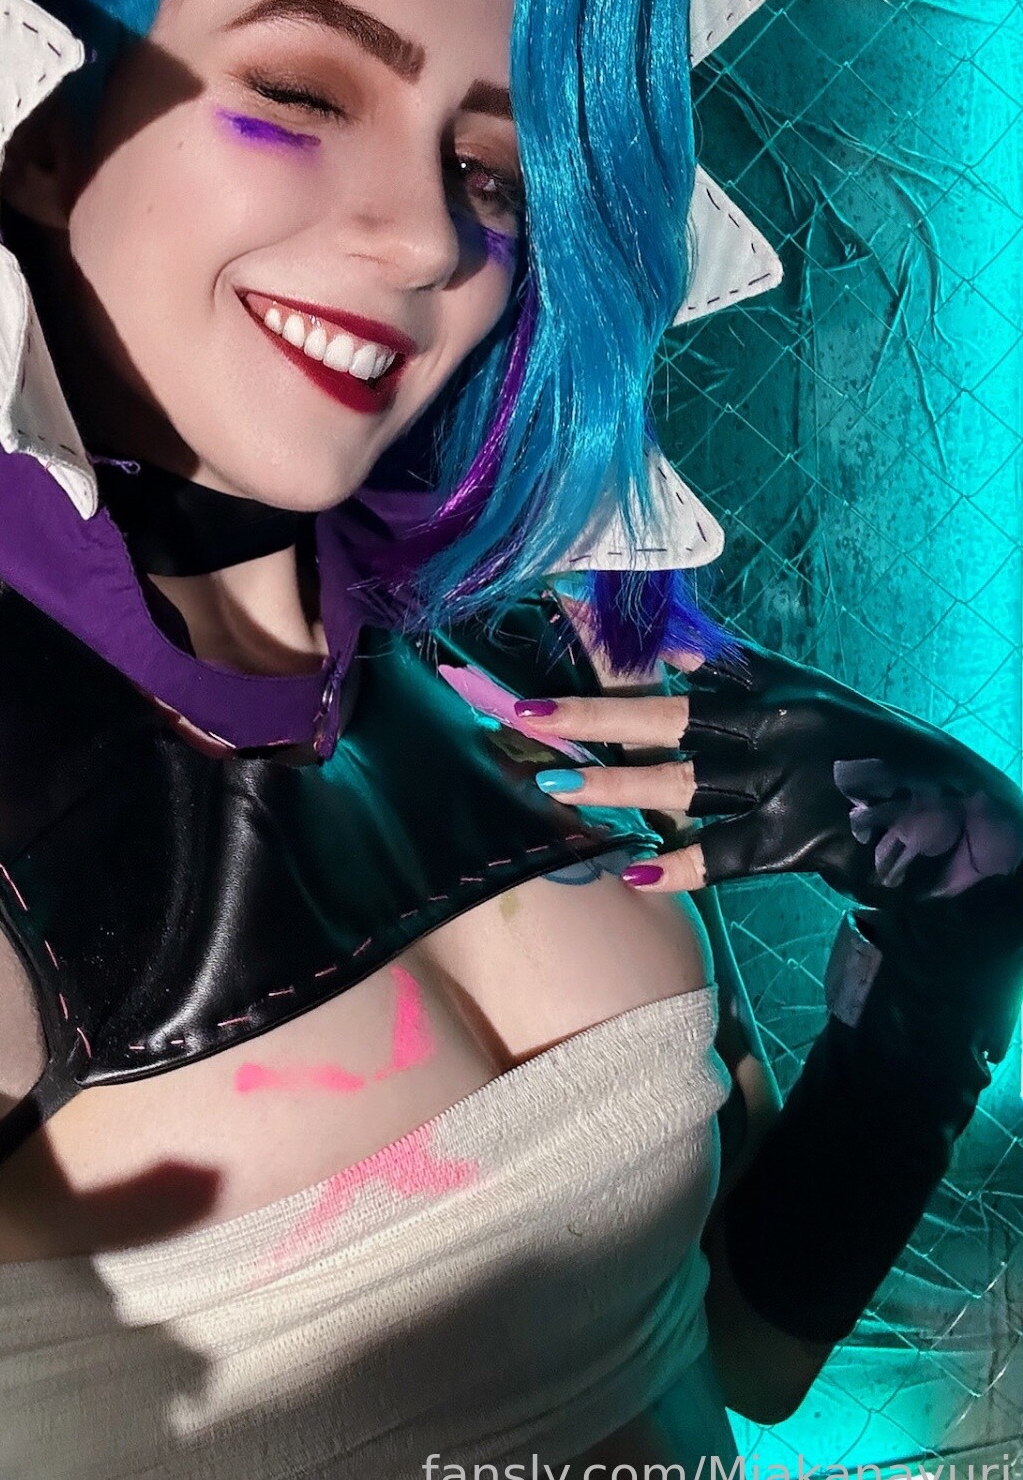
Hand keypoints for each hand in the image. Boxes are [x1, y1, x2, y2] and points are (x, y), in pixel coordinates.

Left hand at [447, 642, 1022, 900]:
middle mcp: (776, 723)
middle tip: (527, 711)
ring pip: (680, 783)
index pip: (685, 652)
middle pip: (666, 715)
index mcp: (776, 683)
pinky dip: (680, 866)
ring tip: (552, 787)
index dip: (620, 637)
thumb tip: (664, 644)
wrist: (953, 818)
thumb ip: (738, 675)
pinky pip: (726, 857)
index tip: (559, 608)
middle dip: (591, 713)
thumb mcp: (810, 697)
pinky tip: (634, 871)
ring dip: (611, 787)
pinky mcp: (800, 840)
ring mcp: (786, 782)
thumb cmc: (868, 755)